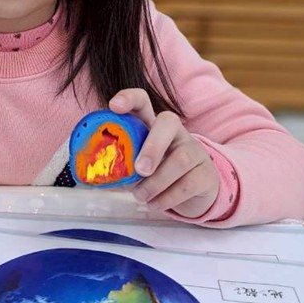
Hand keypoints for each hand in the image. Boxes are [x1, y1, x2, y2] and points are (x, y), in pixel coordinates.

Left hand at [108, 89, 219, 217]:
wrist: (195, 191)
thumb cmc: (157, 173)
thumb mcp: (136, 165)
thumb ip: (119, 166)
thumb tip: (97, 176)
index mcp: (152, 125)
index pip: (142, 101)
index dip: (128, 99)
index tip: (114, 107)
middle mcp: (175, 132)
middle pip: (168, 122)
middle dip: (152, 146)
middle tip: (140, 170)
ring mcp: (194, 150)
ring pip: (180, 159)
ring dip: (156, 182)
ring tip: (141, 196)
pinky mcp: (206, 173)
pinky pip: (188, 184)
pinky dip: (168, 198)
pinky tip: (155, 203)